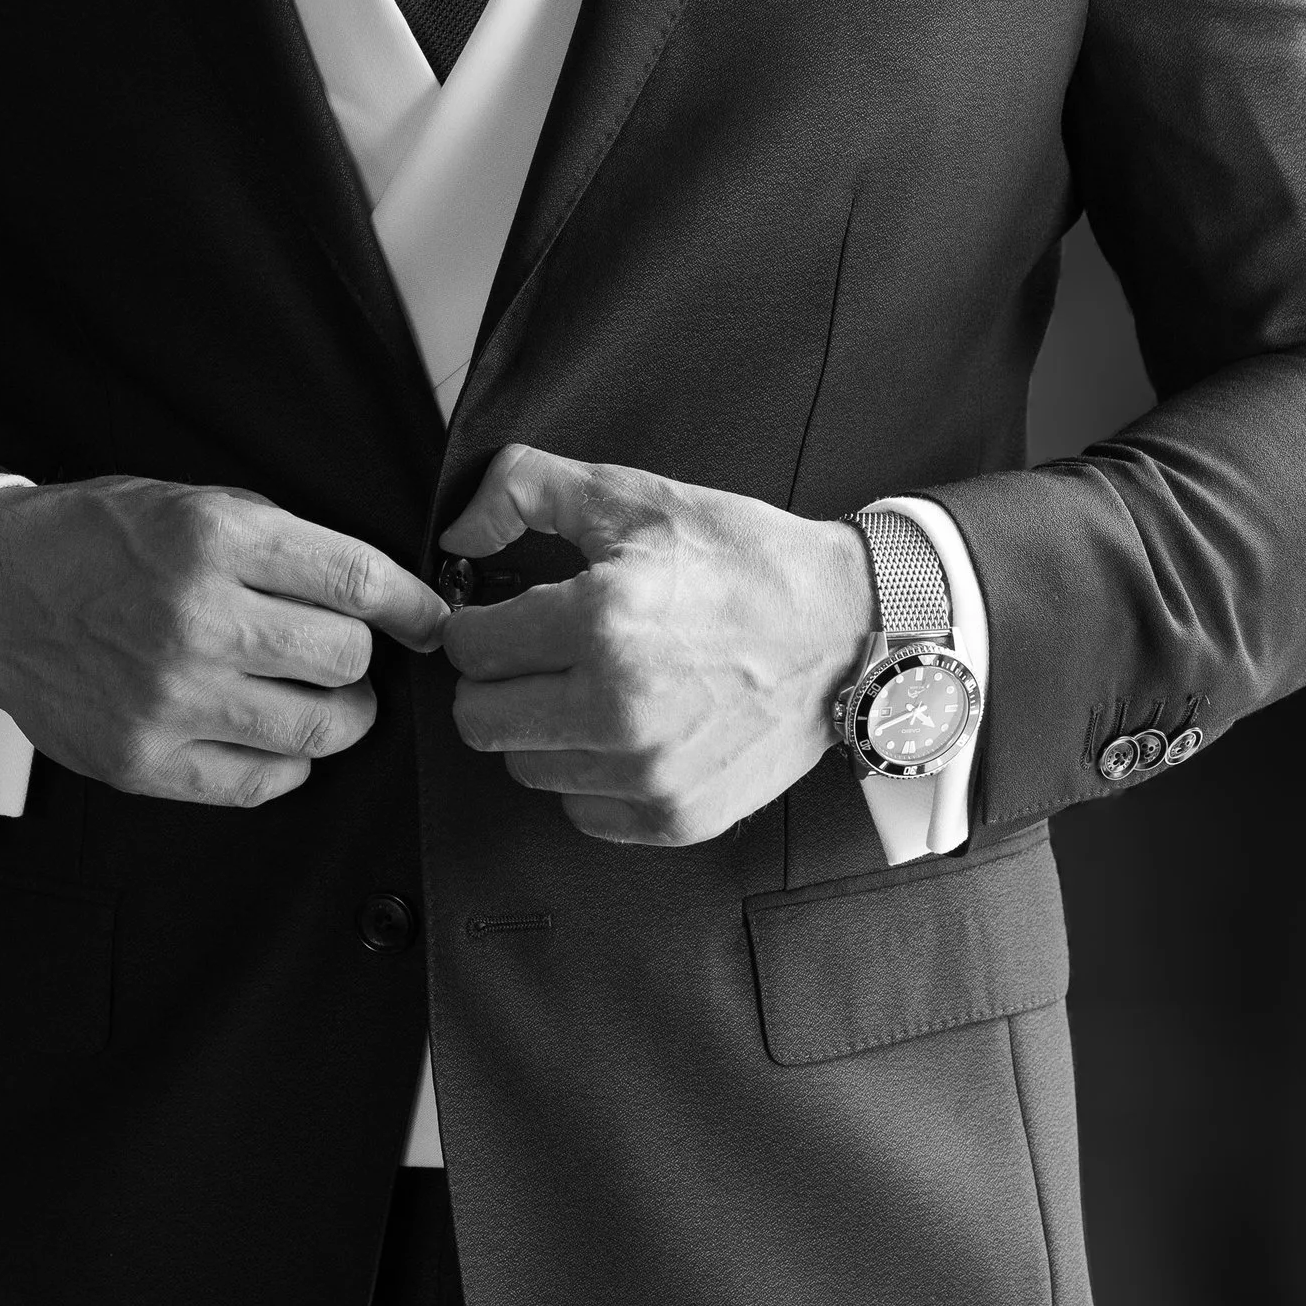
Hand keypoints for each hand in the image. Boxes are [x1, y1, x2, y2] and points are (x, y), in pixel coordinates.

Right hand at [0, 478, 448, 811]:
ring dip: (338, 715)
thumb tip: (380, 592)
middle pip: (347, 658)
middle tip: (345, 654)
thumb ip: (280, 543)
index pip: (356, 582)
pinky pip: (261, 782)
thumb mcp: (191, 502)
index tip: (430, 620)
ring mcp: (169, 697)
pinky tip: (269, 734)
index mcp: (213, 539)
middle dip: (362, 656)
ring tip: (321, 699)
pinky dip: (286, 763)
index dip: (413, 606)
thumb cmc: (97, 541)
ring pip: (317, 727)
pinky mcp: (144, 760)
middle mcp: (195, 618)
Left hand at [440, 444, 874, 845]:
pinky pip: (580, 809)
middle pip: (479, 720)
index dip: (476, 622)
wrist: (846, 628)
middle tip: (535, 654)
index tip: (502, 616)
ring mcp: (648, 772)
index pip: (468, 647)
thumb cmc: (744, 562)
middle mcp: (618, 707)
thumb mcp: (635, 496)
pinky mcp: (675, 816)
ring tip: (590, 686)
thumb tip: (459, 531)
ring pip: (524, 766)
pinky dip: (589, 773)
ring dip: (542, 728)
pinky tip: (625, 729)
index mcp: (600, 621)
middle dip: (495, 680)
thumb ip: (525, 489)